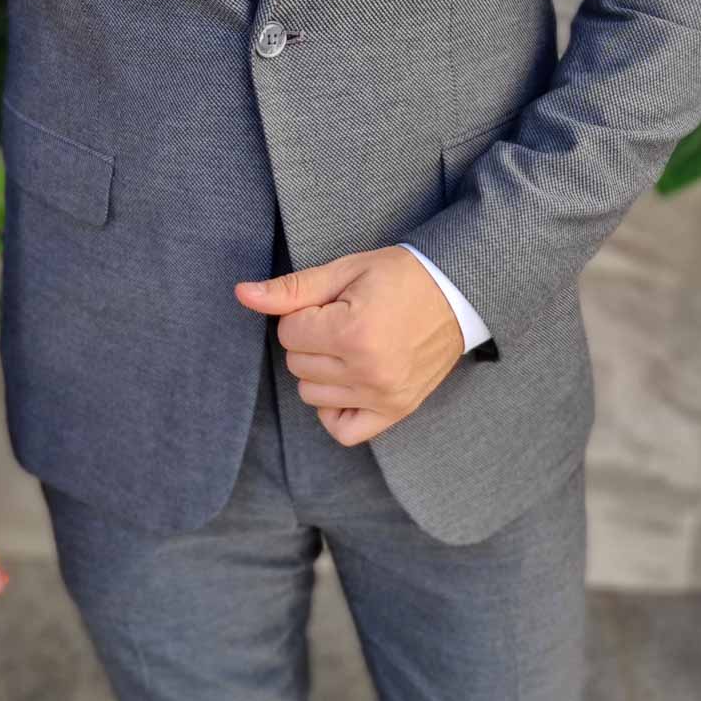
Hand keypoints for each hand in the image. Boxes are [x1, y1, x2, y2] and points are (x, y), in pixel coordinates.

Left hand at [234, 244, 463, 445]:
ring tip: (348, 346)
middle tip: (341, 321)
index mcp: (353, 332)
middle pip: (297, 364)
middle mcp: (368, 370)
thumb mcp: (345, 270)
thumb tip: (242, 294)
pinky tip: (346, 382)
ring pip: (311, 395)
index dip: (303, 313)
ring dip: (320, 370)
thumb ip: (292, 289)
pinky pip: (343, 430)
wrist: (458, 294)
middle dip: (309, 340)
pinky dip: (334, 409)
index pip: (289, 333)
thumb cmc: (400, 277)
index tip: (331, 303)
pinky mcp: (396, 410)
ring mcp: (383, 396)